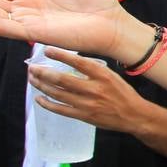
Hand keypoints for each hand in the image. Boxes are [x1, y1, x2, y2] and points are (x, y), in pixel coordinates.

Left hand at [28, 48, 152, 134]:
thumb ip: (93, 70)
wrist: (134, 115)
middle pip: (61, 79)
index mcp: (102, 75)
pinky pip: (60, 109)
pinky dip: (47, 104)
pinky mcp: (83, 116)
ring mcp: (87, 104)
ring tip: (33, 79)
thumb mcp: (112, 76)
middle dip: (43, 72)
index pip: (77, 62)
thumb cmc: (123, 93)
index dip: (60, 55)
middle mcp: (93, 89)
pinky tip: (39, 98)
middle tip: (32, 67)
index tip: (47, 50)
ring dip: (41, 86)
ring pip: (57, 93)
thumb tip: (70, 62)